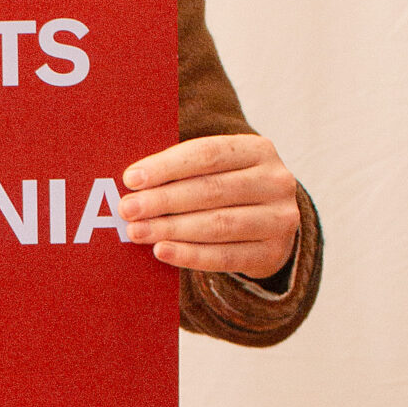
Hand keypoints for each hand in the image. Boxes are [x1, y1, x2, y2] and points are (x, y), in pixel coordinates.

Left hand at [119, 133, 299, 278]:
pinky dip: (190, 255)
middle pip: (212, 190)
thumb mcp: (217, 170)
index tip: (131, 179)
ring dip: (172, 229)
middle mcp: (276, 181)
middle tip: (128, 210)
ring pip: (218, 224)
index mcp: (258, 149)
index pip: (208, 153)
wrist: (271, 227)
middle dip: (163, 200)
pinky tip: (162, 251)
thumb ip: (183, 171)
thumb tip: (132, 182)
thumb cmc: (228, 191)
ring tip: (137, 232)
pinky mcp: (273, 253)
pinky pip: (225, 256)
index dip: (167, 166)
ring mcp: (279, 219)